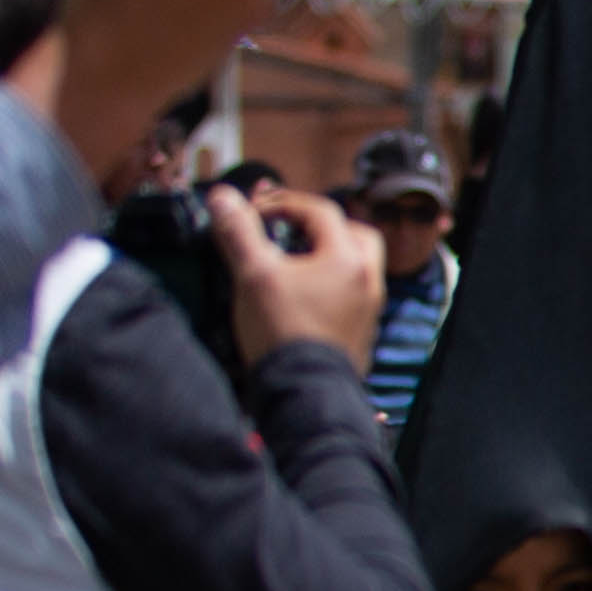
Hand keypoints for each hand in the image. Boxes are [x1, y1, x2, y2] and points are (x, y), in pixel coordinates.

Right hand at [210, 178, 383, 367]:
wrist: (304, 392)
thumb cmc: (283, 334)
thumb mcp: (253, 275)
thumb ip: (238, 232)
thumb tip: (223, 198)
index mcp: (349, 259)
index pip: (320, 210)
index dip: (282, 202)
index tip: (254, 210)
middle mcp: (368, 280)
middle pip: (352, 232)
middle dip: (318, 223)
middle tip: (287, 226)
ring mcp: (368, 306)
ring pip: (355, 263)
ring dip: (326, 251)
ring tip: (292, 257)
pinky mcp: (360, 329)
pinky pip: (350, 291)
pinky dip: (329, 280)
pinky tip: (299, 291)